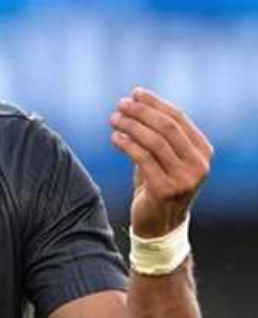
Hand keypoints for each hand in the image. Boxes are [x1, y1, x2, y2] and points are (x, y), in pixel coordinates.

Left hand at [110, 88, 212, 237]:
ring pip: (154, 141)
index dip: (155, 103)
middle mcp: (198, 164)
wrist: (159, 224)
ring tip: (114, 119)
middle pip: (167, 127)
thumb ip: (158, 133)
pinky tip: (115, 137)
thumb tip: (136, 99)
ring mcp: (184, 178)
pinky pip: (143, 159)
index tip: (135, 93)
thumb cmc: (158, 183)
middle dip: (142, 112)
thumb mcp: (165, 157)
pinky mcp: (166, 189)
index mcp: (203, 151)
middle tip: (121, 104)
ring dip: (131, 126)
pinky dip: (127, 145)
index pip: (179, 118)